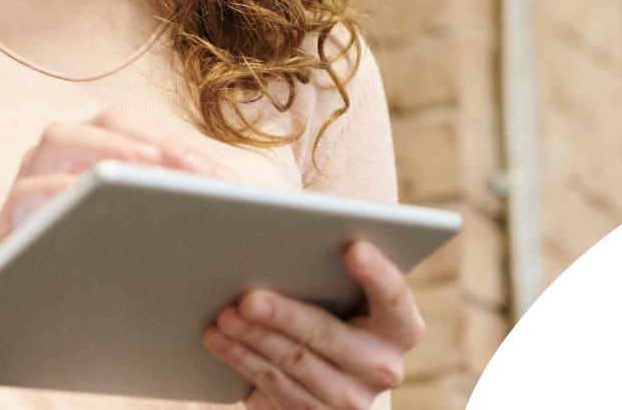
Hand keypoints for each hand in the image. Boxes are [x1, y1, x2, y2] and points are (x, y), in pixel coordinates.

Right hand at [0, 108, 234, 265]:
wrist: (7, 307)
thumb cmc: (78, 261)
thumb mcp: (123, 233)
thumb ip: (160, 212)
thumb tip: (224, 207)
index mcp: (94, 153)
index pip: (144, 132)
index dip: (184, 148)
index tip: (224, 181)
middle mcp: (61, 156)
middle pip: (108, 120)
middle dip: (155, 140)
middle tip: (193, 172)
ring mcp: (29, 180)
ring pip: (59, 138)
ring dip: (106, 147)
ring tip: (147, 166)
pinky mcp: (7, 218)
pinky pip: (26, 193)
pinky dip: (57, 191)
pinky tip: (88, 201)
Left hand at [203, 239, 424, 409]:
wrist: (329, 373)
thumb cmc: (332, 309)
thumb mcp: (343, 291)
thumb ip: (327, 264)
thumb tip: (271, 229)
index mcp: (400, 324)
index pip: (393, 294)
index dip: (376, 272)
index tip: (353, 248)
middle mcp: (383, 365)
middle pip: (330, 335)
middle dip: (285, 314)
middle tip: (249, 298)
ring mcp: (352, 397)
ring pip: (296, 363)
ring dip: (254, 338)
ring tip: (225, 315)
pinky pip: (276, 387)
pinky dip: (243, 359)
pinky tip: (220, 340)